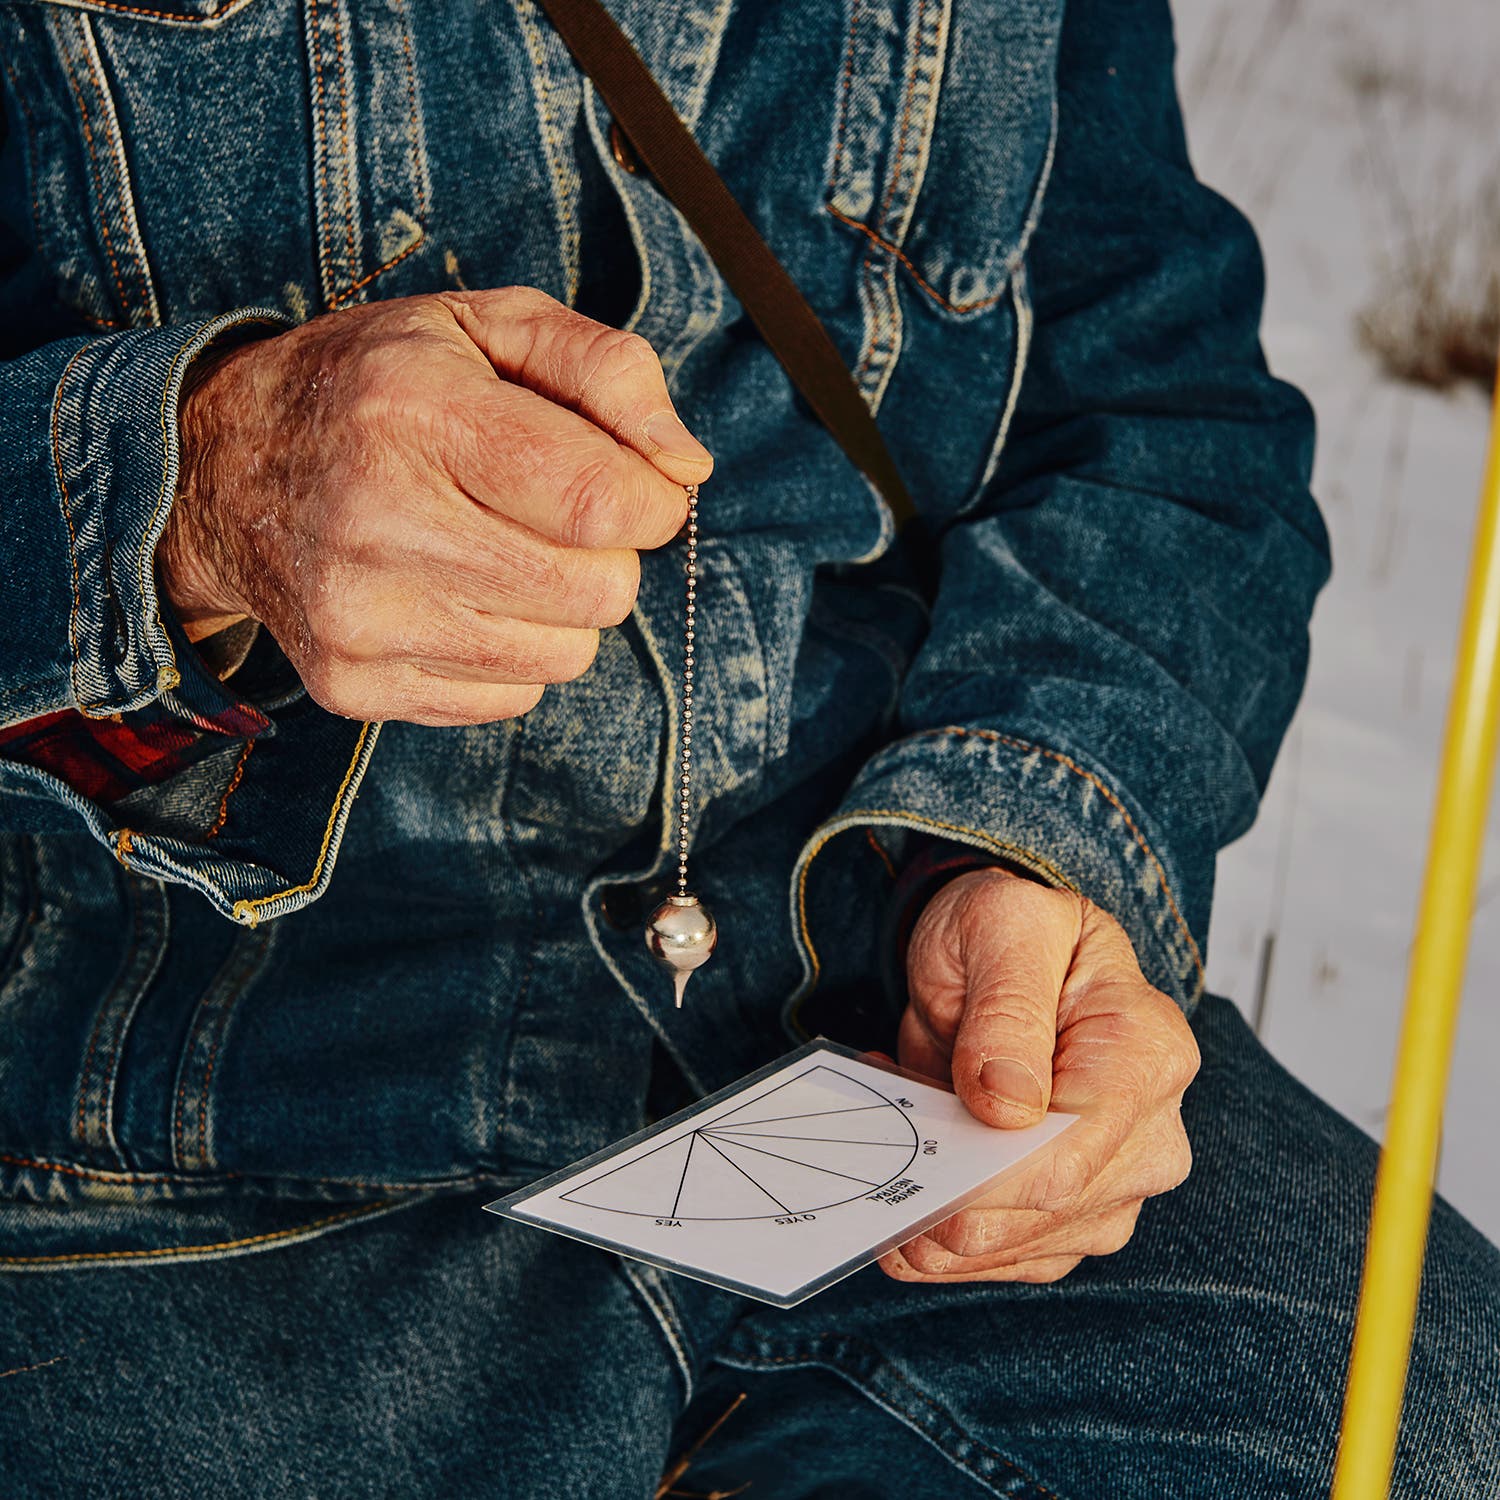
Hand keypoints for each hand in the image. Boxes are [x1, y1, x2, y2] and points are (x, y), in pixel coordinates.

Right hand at [159, 287, 712, 724]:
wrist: (221, 468)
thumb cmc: (380, 388)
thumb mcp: (488, 326)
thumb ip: (608, 372)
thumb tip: (685, 468)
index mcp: (415, 412)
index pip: (601, 503)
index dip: (652, 502)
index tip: (637, 487)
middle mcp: (376, 520)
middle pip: (597, 592)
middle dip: (606, 554)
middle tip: (550, 514)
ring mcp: (358, 616)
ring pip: (564, 655)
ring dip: (560, 607)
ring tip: (497, 550)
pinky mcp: (352, 684)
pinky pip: (511, 696)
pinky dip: (509, 652)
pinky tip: (457, 595)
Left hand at [878, 866, 1199, 1284]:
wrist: (1009, 953)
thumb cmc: (1013, 932)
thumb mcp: (1002, 926)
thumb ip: (1007, 1010)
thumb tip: (1007, 1106)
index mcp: (1147, 1052)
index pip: (1068, 1155)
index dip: (982, 1176)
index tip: (912, 1158)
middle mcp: (1150, 1132)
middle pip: (1040, 1214)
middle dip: (942, 1194)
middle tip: (876, 1144)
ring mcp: (1115, 1185)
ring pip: (1010, 1248)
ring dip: (927, 1210)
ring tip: (887, 1136)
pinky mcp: (1072, 1217)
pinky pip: (994, 1257)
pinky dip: (931, 1221)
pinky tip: (905, 1164)